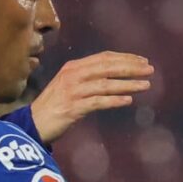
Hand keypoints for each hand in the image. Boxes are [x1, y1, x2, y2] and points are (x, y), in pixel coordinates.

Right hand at [30, 52, 153, 142]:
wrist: (32, 124)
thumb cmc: (54, 106)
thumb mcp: (70, 86)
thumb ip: (89, 79)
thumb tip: (115, 77)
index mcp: (73, 67)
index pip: (104, 57)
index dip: (125, 58)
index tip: (143, 61)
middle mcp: (73, 75)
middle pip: (107, 67)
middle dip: (131, 68)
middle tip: (150, 70)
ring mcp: (72, 91)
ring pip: (105, 84)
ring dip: (128, 84)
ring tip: (146, 85)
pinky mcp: (72, 108)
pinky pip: (97, 102)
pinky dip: (113, 100)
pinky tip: (128, 101)